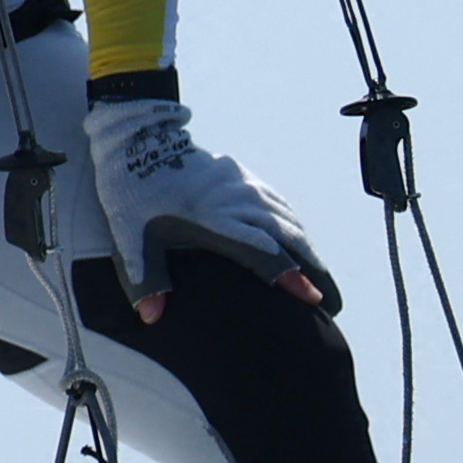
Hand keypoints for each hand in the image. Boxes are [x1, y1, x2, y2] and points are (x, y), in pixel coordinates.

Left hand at [80, 89, 335, 315]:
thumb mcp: (130, 242)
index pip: (263, 253)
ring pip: (291, 223)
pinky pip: (283, 208)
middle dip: (315, 272)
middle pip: (291, 239)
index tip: (313, 300)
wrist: (139, 143)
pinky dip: (298, 230)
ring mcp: (247, 188)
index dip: (290, 277)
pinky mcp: (247, 180)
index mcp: (216, 221)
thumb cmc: (132, 197)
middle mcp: (240, 203)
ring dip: (311, 252)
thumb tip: (151, 319)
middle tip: (332, 305)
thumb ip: (145, 281)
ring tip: (323, 283)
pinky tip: (303, 247)